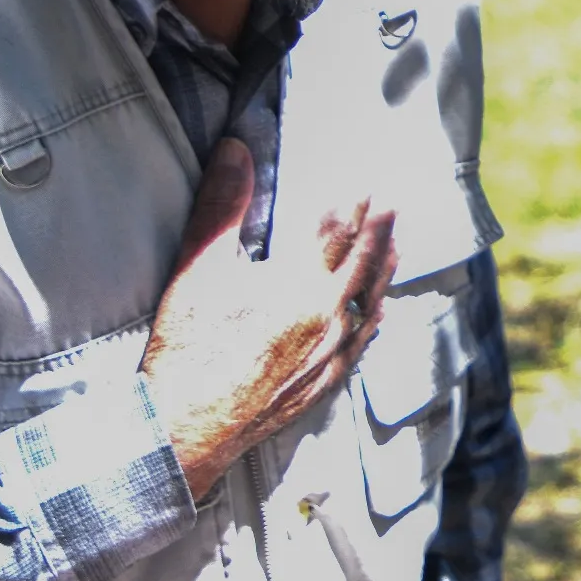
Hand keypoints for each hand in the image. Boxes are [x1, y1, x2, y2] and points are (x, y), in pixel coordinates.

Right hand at [138, 139, 396, 500]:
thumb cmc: (188, 347)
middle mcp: (327, 320)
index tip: (369, 185)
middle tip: (394, 207)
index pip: (337, 234)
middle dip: (380, 234)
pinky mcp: (321, 386)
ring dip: (383, 274)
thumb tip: (236, 150)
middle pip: (364, 267)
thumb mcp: (198, 268)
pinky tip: (378, 315)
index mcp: (301, 287)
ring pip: (369, 306)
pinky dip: (372, 322)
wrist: (184, 430)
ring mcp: (328, 357)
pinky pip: (360, 347)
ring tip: (396, 249)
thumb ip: (222, 206)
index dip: (354, 207)